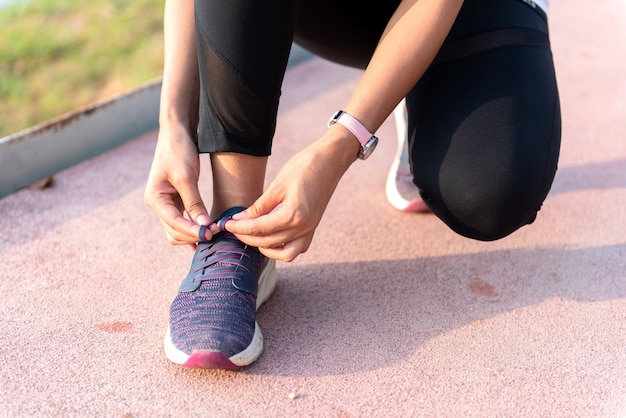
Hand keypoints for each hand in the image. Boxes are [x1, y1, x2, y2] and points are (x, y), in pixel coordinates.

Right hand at [144, 126, 211, 248]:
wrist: (176, 133)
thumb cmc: (179, 152)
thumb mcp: (187, 177)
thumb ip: (194, 203)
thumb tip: (204, 226)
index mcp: (155, 198)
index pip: (173, 223)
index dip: (191, 231)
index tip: (210, 234)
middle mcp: (157, 204)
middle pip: (173, 231)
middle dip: (192, 235)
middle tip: (215, 234)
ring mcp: (165, 204)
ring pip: (177, 230)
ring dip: (193, 234)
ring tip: (213, 233)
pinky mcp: (175, 201)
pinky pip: (182, 221)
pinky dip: (192, 228)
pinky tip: (206, 233)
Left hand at [225, 130, 357, 260]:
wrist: (331, 159)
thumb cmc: (305, 166)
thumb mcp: (278, 184)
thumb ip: (259, 206)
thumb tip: (240, 219)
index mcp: (294, 215)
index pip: (259, 229)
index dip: (239, 228)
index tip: (225, 223)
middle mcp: (304, 227)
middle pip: (268, 242)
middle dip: (247, 237)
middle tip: (232, 227)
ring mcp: (310, 229)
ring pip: (285, 253)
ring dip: (266, 248)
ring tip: (251, 235)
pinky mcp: (313, 227)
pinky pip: (297, 248)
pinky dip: (283, 248)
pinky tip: (270, 236)